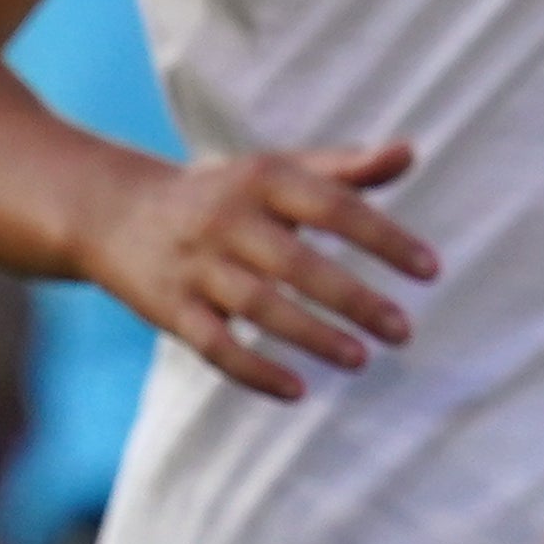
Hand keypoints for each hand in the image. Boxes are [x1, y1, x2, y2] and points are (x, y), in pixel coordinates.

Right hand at [79, 141, 434, 399]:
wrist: (113, 211)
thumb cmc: (221, 193)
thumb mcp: (276, 170)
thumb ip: (345, 169)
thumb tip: (411, 152)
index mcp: (263, 179)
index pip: (333, 207)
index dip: (383, 237)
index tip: (430, 270)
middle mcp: (228, 220)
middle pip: (298, 263)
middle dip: (353, 299)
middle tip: (403, 331)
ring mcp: (196, 266)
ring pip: (258, 306)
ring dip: (312, 336)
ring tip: (362, 360)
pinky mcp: (168, 308)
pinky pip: (213, 345)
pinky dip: (254, 370)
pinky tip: (298, 391)